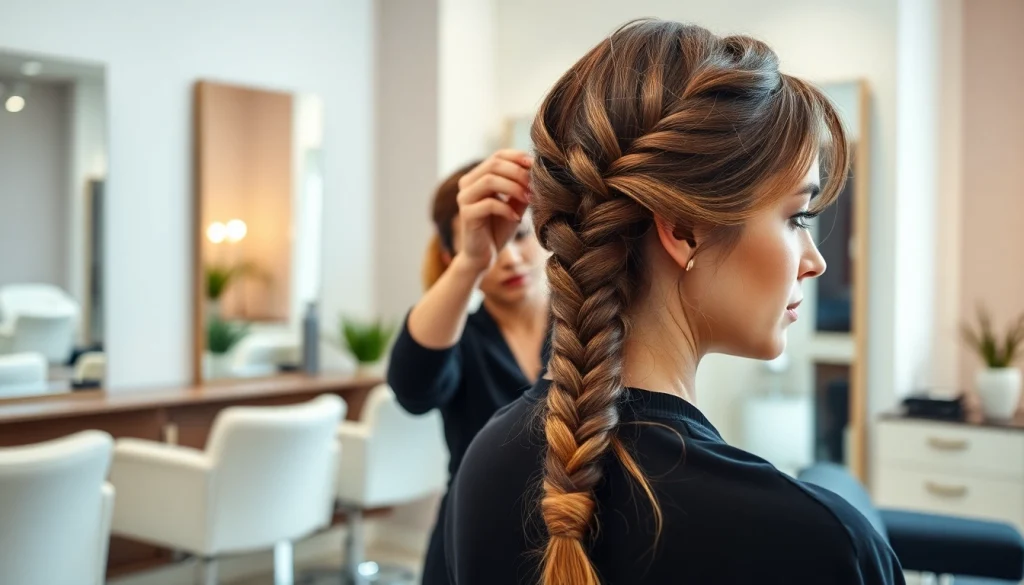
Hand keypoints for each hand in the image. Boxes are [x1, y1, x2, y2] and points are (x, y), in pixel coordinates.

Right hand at [455, 150, 532, 272]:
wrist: (484, 256)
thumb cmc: (499, 228)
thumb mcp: (515, 204)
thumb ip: (521, 187)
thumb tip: (536, 168)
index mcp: (477, 177)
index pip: (497, 156)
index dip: (517, 157)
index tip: (536, 165)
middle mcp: (467, 184)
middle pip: (494, 165)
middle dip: (518, 173)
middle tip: (534, 186)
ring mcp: (464, 199)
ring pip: (489, 180)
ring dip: (514, 188)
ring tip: (529, 199)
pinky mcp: (466, 215)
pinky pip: (489, 203)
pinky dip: (506, 208)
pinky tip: (516, 218)